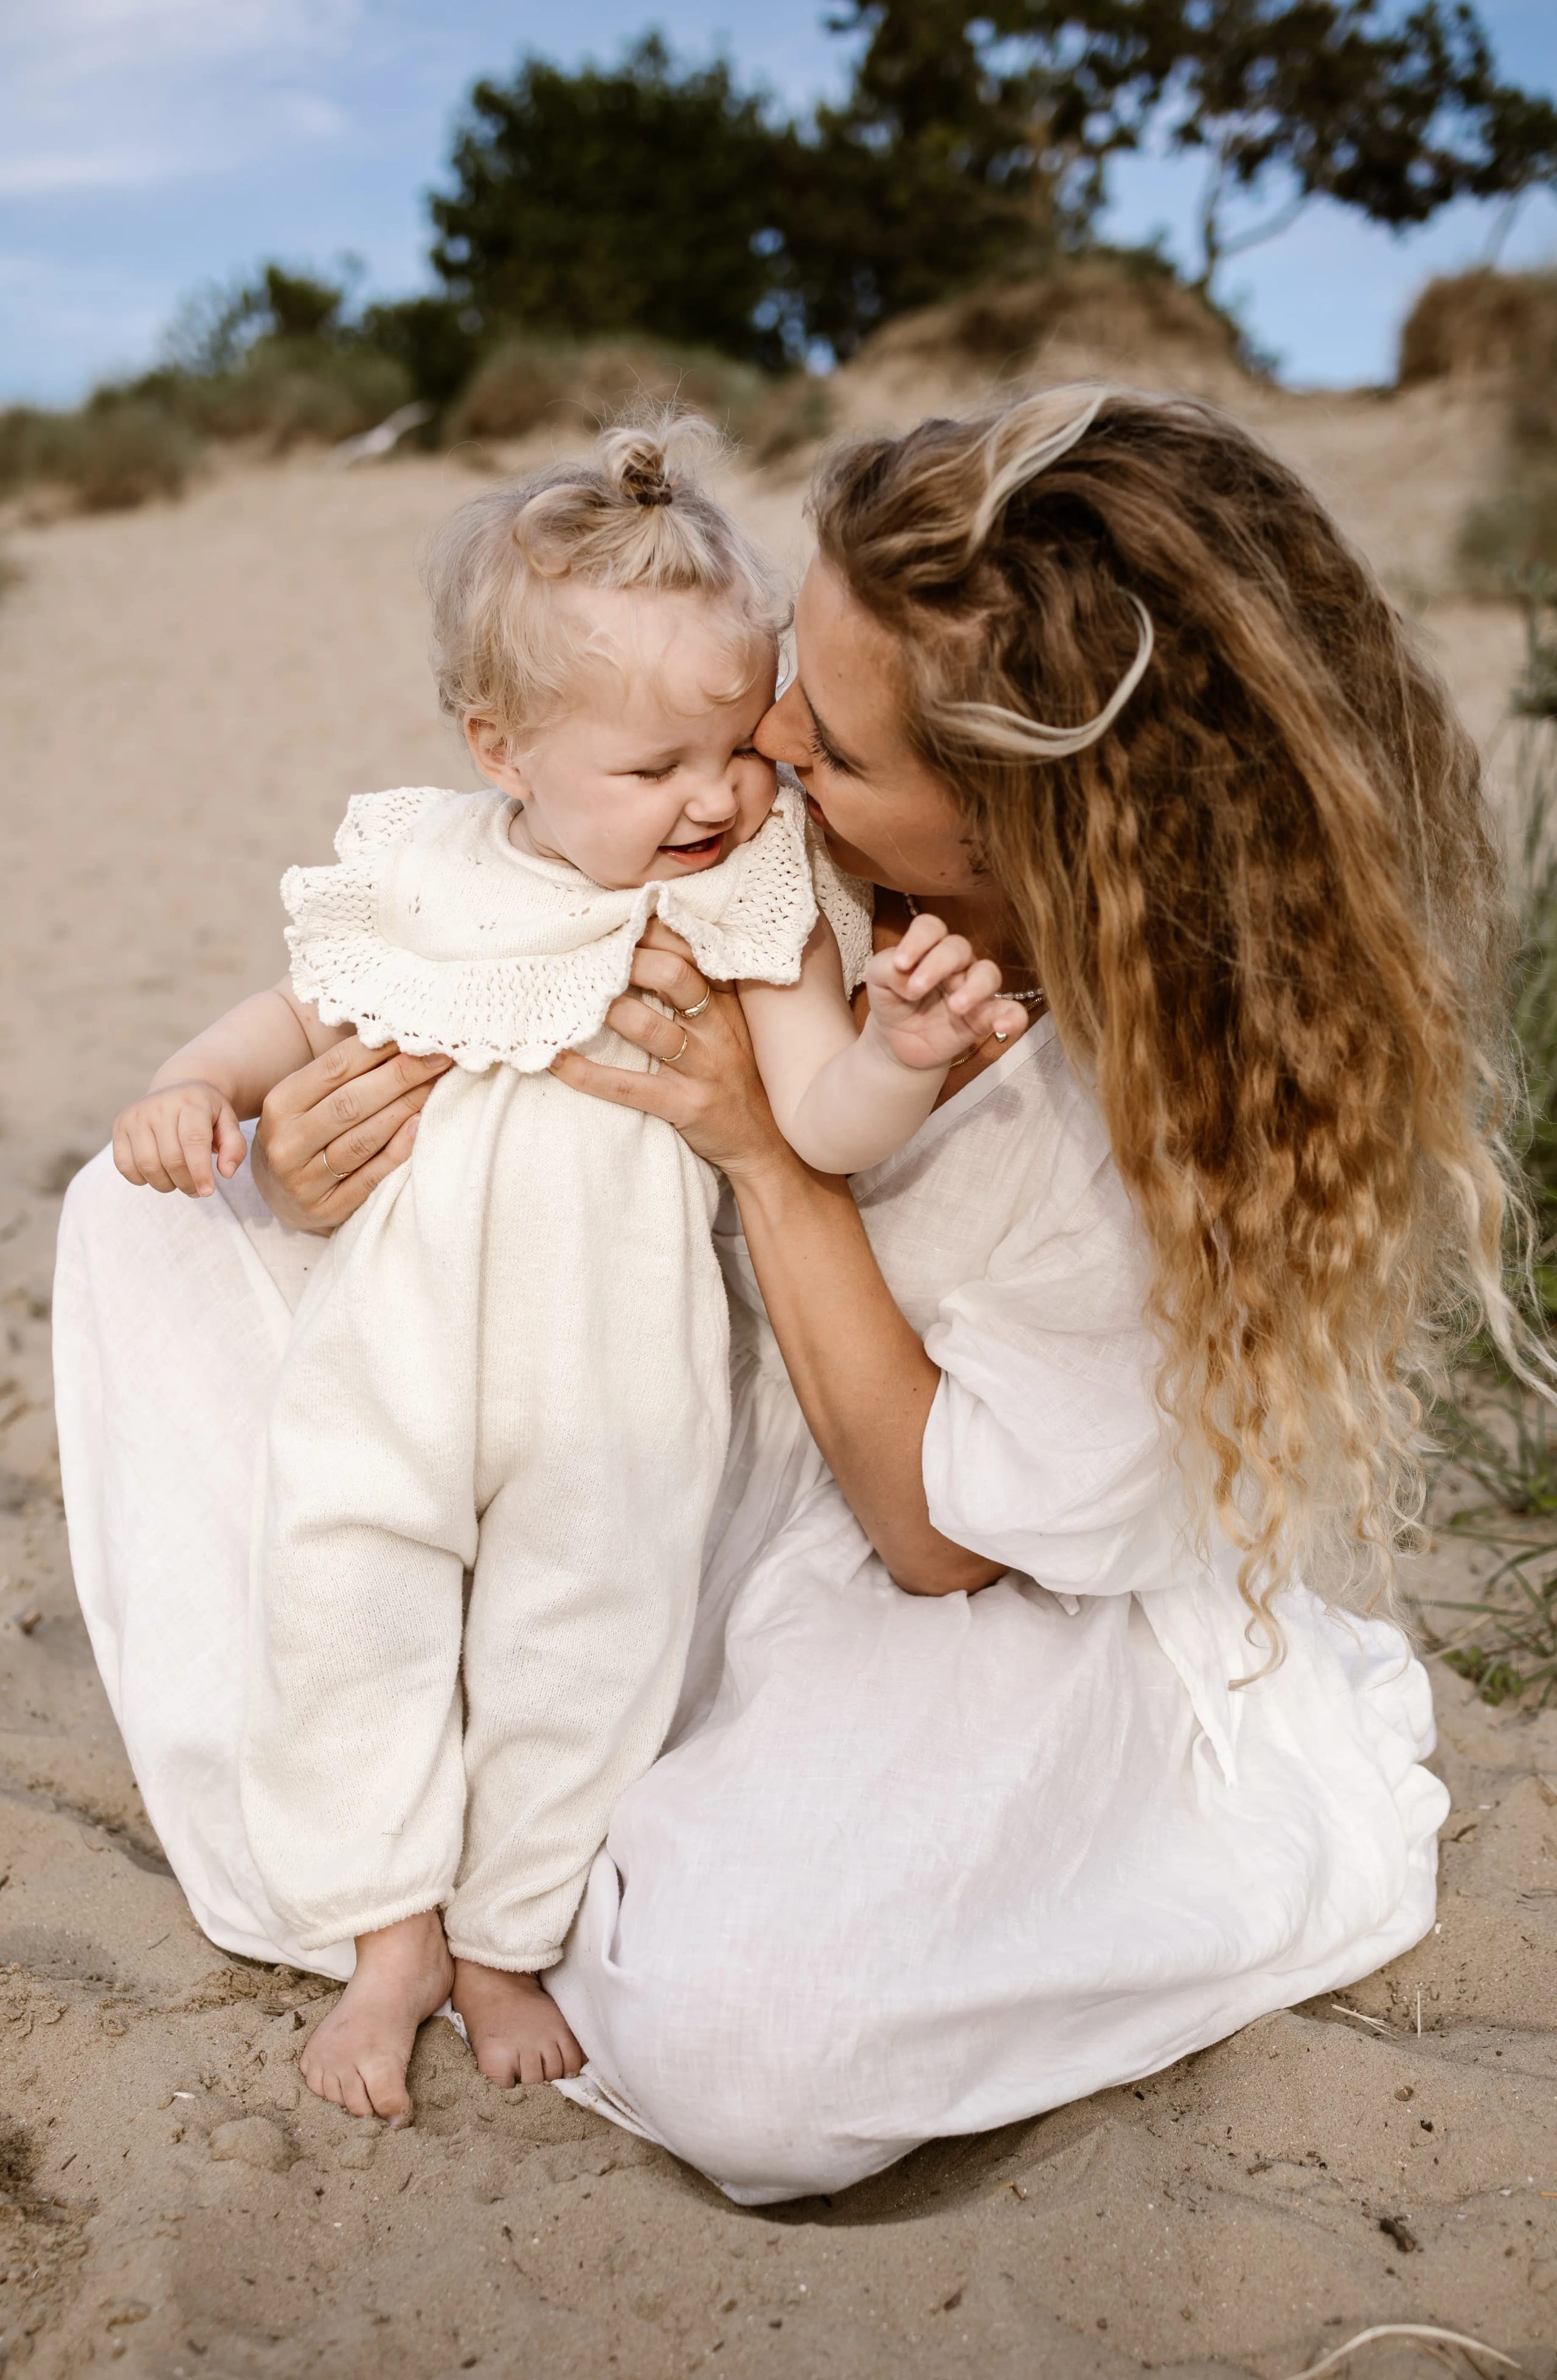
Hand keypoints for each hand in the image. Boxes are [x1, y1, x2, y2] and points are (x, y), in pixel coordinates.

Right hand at [112, 1079, 245, 1197]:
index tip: (207, 1192)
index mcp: (191, 1102)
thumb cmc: (206, 1113)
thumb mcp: (228, 1123)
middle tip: (196, 1190)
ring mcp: (136, 1115)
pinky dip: (141, 1179)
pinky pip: (125, 1165)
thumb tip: (226, 1173)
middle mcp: (160, 1105)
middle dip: (187, 1183)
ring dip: (166, 1184)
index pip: (193, 1142)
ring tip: (179, 1182)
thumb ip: (234, 1147)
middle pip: (171, 1159)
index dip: (200, 1171)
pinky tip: (158, 1174)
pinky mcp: (120, 1126)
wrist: (177, 1089)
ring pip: (147, 1165)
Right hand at [251, 1036, 453, 1232]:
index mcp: (280, 1104)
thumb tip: (396, 1034)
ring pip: (363, 1139)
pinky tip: (421, 1126)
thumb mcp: (304, 1100)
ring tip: (437, 1084)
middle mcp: (287, 1142)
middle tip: (439, 1055)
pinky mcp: (327, 1210)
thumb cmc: (303, 1134)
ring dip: (406, 1107)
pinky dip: (399, 1150)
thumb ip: (340, 1073)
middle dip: (401, 1075)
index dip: (379, 1049)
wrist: (277, 1197)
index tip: (417, 1033)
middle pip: (351, 1102)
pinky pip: (371, 1177)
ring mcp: (305, 1180)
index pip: (334, 1068)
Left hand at [548, 919, 795, 1181]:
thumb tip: (644, 950)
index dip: (650, 930)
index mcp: (726, 1002)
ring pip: (649, 1027)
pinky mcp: (686, 1106)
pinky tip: (557, 1060)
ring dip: (606, 1009)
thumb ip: (700, 990)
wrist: (765, 1145)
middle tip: (589, 954)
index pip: (690, 950)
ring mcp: (704, 1068)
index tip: (615, 919)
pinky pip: (629, 1086)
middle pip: (673, 976)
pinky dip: (587, 1074)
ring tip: (572, 997)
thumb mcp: (731, 1026)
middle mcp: (718, 1028)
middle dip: (627, 959)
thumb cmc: (738, 1077)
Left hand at [863, 911, 1029, 1070]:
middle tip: (916, 990)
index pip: (931, 927)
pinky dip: (1013, 1016)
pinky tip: (1003, 1026)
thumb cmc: (892, 1002)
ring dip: (974, 987)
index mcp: (928, 949)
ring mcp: (973, 989)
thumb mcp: (877, 982)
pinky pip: (1010, 1011)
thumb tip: (907, 973)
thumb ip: (885, 969)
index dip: (918, 939)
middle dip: (938, 965)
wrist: (897, 1043)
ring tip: (955, 1006)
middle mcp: (955, 963)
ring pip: (988, 973)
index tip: (900, 963)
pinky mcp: (984, 1018)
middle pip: (958, 947)